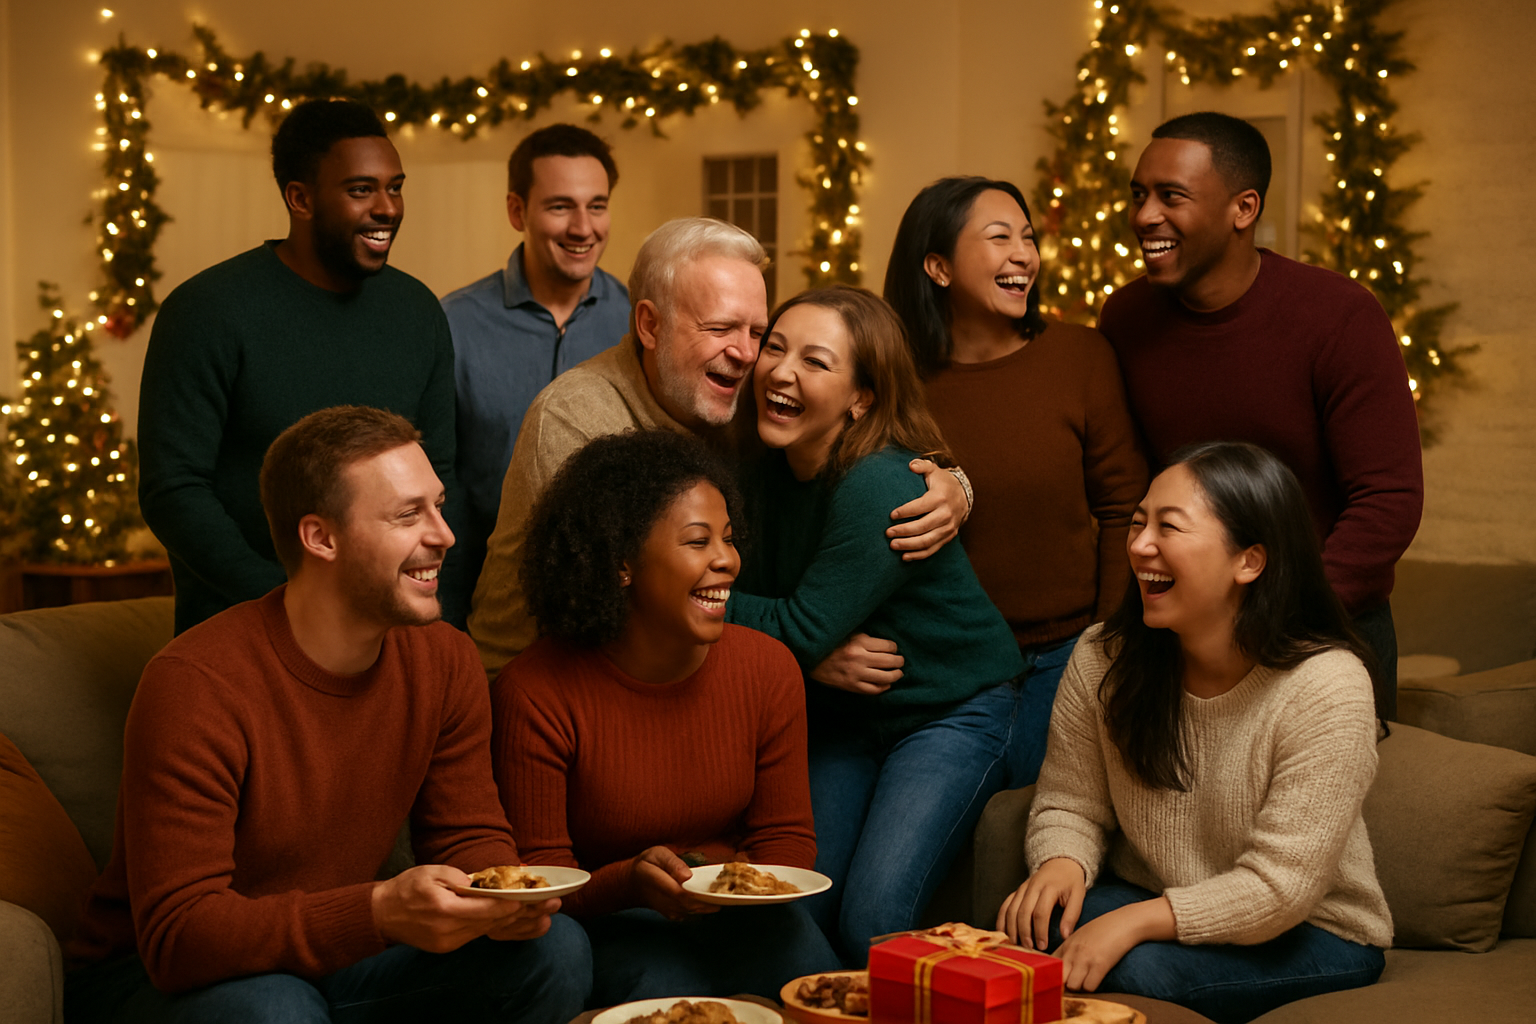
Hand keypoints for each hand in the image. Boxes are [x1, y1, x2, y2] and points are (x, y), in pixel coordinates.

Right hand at [371, 864, 549, 952]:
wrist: (381, 914)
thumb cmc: (407, 887)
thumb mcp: (431, 871)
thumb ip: (457, 876)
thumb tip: (481, 882)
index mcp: (443, 910)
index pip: (485, 910)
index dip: (509, 905)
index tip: (530, 899)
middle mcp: (447, 931)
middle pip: (489, 923)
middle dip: (518, 914)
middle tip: (546, 906)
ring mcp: (447, 943)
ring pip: (484, 930)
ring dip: (508, 922)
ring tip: (535, 912)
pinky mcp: (446, 947)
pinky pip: (474, 935)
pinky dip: (490, 925)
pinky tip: (507, 918)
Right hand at [631, 847, 720, 920]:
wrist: (633, 883)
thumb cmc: (648, 864)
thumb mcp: (657, 854)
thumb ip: (671, 863)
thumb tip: (687, 876)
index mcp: (656, 882)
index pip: (680, 894)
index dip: (699, 894)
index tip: (716, 889)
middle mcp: (662, 901)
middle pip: (690, 906)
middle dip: (710, 901)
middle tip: (727, 892)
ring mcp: (667, 910)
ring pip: (692, 912)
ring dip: (709, 906)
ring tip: (724, 896)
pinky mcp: (673, 915)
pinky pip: (691, 915)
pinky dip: (703, 910)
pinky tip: (713, 901)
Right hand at [811, 633, 903, 694]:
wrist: (808, 657)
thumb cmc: (830, 643)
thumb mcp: (847, 633)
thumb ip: (865, 637)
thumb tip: (885, 643)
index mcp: (859, 641)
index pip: (888, 646)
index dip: (894, 647)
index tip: (893, 648)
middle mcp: (859, 658)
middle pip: (890, 661)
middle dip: (899, 661)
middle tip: (900, 661)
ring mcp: (855, 674)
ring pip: (885, 678)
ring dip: (895, 675)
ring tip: (898, 673)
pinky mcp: (851, 686)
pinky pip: (873, 690)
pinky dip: (883, 687)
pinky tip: (886, 684)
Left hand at [886, 460, 965, 560]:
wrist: (963, 495)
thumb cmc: (942, 483)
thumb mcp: (934, 470)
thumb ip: (922, 466)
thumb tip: (911, 465)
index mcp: (940, 498)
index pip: (919, 507)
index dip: (904, 512)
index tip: (891, 515)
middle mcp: (946, 514)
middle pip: (922, 527)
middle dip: (903, 531)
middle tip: (887, 533)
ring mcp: (948, 528)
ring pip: (927, 541)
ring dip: (909, 545)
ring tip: (893, 545)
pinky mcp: (948, 537)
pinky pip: (933, 549)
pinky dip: (919, 555)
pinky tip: (905, 557)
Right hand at [996, 857, 1084, 950]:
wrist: (1060, 862)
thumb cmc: (1070, 881)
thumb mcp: (1078, 894)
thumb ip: (1072, 914)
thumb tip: (1064, 935)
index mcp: (1049, 887)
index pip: (1040, 912)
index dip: (1040, 931)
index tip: (1043, 946)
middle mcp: (1032, 886)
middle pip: (1023, 912)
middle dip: (1024, 932)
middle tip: (1029, 948)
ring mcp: (1022, 888)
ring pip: (1011, 909)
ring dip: (1012, 928)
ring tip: (1016, 944)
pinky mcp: (1017, 890)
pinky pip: (1005, 905)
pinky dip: (1002, 919)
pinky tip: (1003, 932)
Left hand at [1055, 898, 1173, 992]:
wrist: (1125, 922)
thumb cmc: (1103, 929)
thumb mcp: (1079, 936)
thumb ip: (1068, 950)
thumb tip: (1057, 967)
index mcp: (1066, 945)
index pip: (1046, 964)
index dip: (1049, 975)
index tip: (1052, 981)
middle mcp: (1072, 951)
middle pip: (1056, 978)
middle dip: (1062, 985)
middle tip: (1071, 985)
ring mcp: (1085, 958)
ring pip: (1072, 985)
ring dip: (1079, 987)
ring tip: (1086, 980)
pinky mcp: (1100, 964)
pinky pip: (1089, 986)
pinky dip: (1092, 987)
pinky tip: (1097, 979)